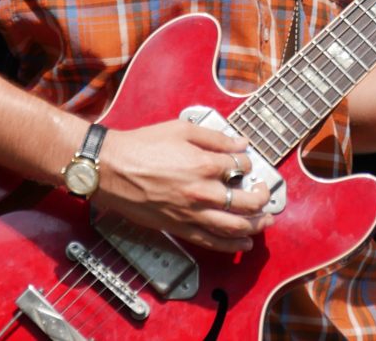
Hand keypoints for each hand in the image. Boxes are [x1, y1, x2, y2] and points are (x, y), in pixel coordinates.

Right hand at [93, 119, 270, 252]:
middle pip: (246, 202)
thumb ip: (214, 137)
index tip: (245, 163)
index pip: (240, 167)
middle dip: (261, 199)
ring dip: (255, 226)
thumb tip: (240, 143)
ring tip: (264, 222)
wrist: (111, 168)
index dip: (247, 164)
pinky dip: (232, 245)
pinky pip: (212, 241)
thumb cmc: (142, 146)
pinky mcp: (179, 228)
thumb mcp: (181, 129)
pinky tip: (243, 243)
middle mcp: (202, 192)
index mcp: (204, 164)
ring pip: (234, 227)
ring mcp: (191, 213)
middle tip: (264, 194)